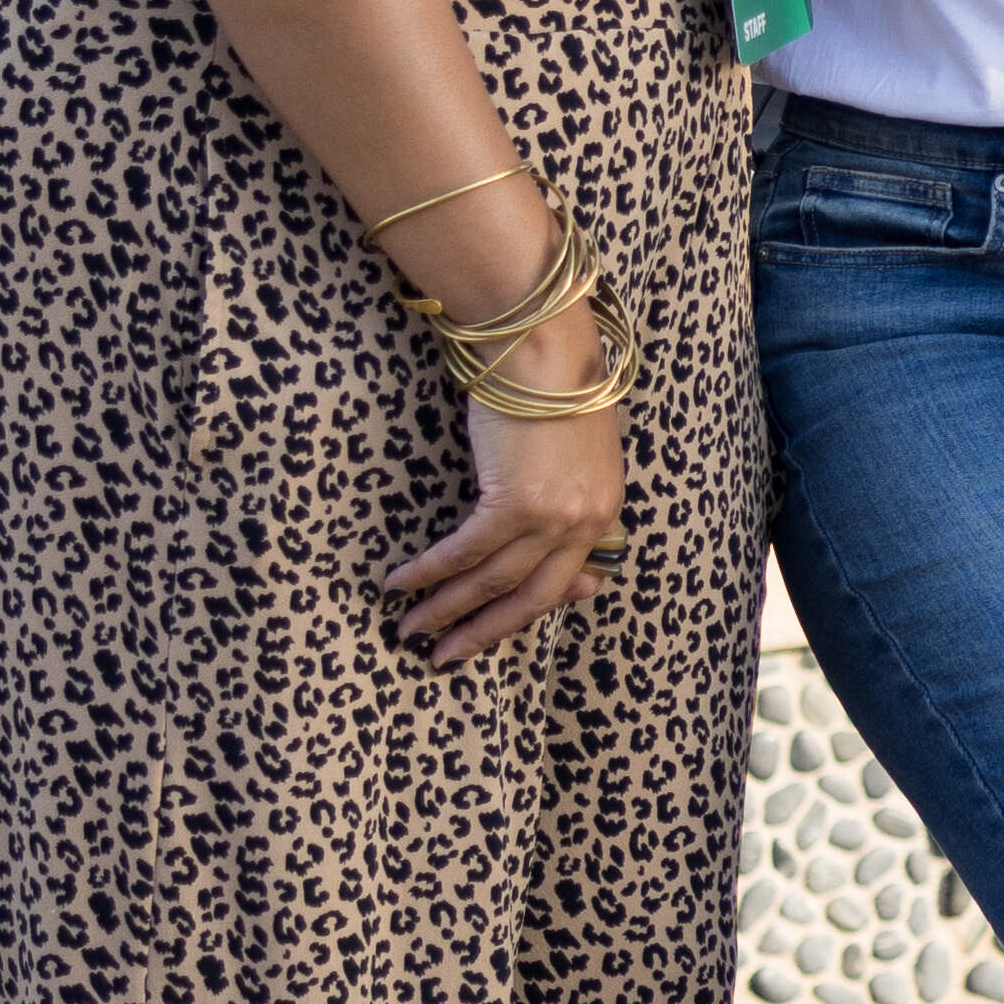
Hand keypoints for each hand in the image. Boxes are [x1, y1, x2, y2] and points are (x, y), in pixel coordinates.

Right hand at [377, 220, 628, 660]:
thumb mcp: (573, 449)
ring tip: (409, 630)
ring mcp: (554, 516)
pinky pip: (466, 552)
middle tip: (445, 657)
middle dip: (484, 631)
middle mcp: (586, 521)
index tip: (504, 628)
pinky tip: (399, 584)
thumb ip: (565, 491)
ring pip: (494, 581)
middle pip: (533, 596)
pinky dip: (431, 572)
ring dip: (447, 609)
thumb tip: (546, 525)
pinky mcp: (516, 503)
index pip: (568, 580)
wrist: (544, 346)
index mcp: (604, 510)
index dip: (532, 609)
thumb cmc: (551, 387)